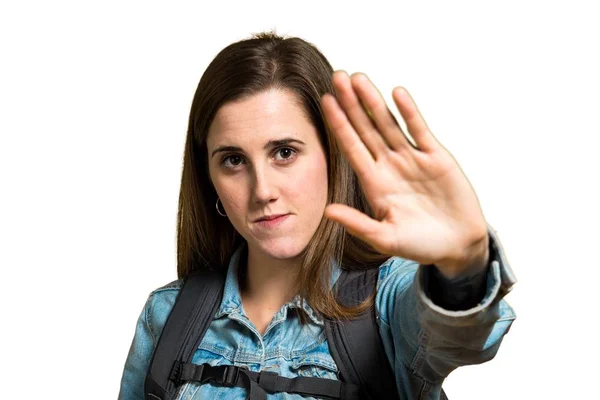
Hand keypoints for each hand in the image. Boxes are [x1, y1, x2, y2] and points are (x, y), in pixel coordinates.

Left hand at [320, 71, 488, 277]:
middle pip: (366, 128)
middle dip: (352, 104)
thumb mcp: (386, 238)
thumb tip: (327, 211)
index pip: (351, 147)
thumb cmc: (420, 245)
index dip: (339, 124)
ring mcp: (412, 159)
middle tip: (337, 76)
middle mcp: (389, 165)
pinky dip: (409, 112)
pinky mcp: (436, 157)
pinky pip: (420, 130)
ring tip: (359, 78)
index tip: (326, 102)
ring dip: (374, 101)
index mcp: (374, 183)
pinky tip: (397, 93)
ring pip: (389, 124)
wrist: (457, 245)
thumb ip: (358, 223)